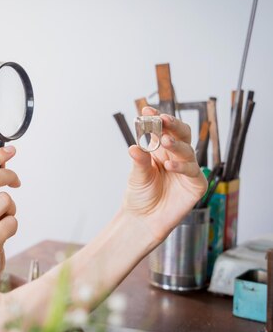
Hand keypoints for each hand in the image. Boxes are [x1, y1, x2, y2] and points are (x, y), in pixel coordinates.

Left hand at [123, 106, 207, 241]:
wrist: (144, 220)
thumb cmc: (140, 196)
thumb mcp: (137, 176)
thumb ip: (139, 161)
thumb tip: (134, 146)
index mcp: (160, 150)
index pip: (162, 130)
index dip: (156, 119)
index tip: (146, 111)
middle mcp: (175, 156)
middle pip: (181, 134)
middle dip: (173, 125)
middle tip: (162, 119)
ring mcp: (188, 169)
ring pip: (188, 150)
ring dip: (177, 144)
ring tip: (165, 141)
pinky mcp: (196, 184)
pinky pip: (192, 171)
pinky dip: (181, 166)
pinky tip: (169, 165)